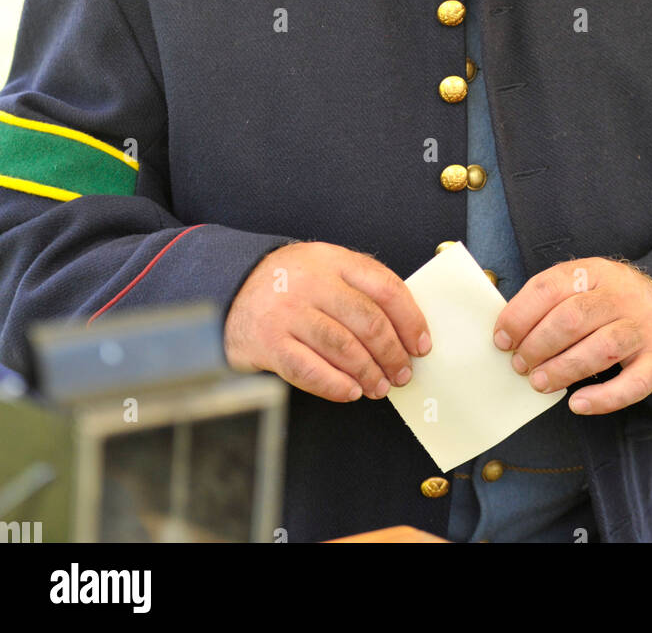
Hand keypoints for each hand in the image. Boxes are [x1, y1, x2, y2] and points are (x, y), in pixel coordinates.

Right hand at [223, 241, 430, 403]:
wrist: (230, 289)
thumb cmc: (289, 284)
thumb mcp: (324, 267)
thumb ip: (360, 287)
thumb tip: (405, 329)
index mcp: (333, 259)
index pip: (385, 287)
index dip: (411, 320)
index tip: (421, 345)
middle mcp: (312, 282)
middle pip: (368, 321)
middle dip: (392, 353)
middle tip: (402, 373)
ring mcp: (288, 311)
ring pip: (343, 347)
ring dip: (369, 373)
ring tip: (380, 386)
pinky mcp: (269, 342)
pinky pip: (309, 370)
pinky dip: (336, 385)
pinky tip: (351, 392)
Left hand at [493, 257, 651, 414]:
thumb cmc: (612, 303)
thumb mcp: (584, 284)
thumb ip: (551, 301)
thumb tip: (507, 333)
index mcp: (594, 272)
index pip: (549, 287)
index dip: (520, 315)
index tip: (502, 339)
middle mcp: (620, 295)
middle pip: (572, 318)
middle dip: (537, 345)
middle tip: (520, 365)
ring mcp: (642, 327)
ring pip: (600, 348)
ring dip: (563, 369)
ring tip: (539, 383)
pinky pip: (633, 383)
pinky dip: (603, 398)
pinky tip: (578, 404)